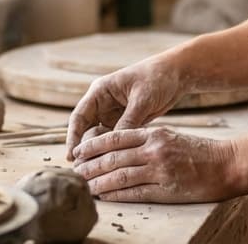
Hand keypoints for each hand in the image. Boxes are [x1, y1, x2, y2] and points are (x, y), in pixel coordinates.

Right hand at [65, 58, 184, 160]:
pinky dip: (115, 152)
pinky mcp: (125, 123)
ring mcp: (113, 114)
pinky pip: (116, 140)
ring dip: (100, 153)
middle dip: (85, 150)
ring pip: (100, 138)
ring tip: (98, 173)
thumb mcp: (142, 99)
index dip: (73, 137)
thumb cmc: (157, 78)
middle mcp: (103, 104)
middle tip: (83, 171)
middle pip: (86, 130)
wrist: (176, 74)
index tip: (71, 156)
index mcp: (100, 92)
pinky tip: (116, 166)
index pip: (79, 117)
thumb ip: (128, 121)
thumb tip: (115, 145)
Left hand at [72, 127, 240, 202]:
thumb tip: (120, 146)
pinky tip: (103, 195)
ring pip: (119, 175)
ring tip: (83, 185)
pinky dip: (116, 194)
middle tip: (74, 171)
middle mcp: (154, 149)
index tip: (79, 151)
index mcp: (154, 134)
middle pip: (113, 157)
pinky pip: (134, 192)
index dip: (94, 144)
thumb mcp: (171, 136)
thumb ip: (147, 140)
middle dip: (90, 165)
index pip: (116, 137)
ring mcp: (160, 170)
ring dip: (98, 181)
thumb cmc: (198, 151)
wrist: (227, 164)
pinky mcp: (167, 189)